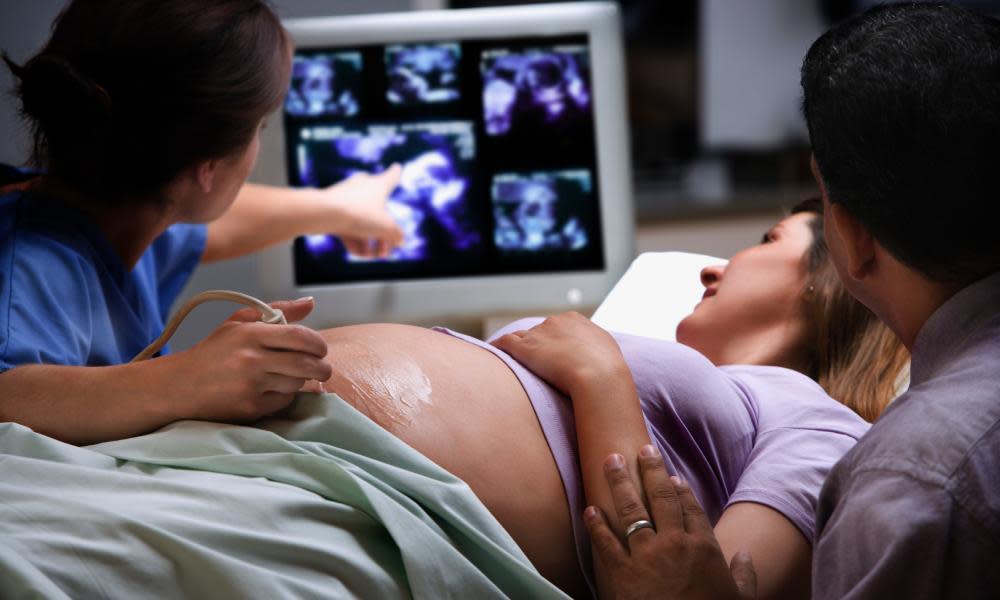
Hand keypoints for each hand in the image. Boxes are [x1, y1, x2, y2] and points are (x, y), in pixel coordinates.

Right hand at [160, 297, 332, 422]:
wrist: (179, 386)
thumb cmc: (214, 352)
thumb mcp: (239, 323)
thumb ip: (278, 311)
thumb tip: (310, 303)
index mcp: (250, 334)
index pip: (300, 337)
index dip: (318, 344)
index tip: (321, 349)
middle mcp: (251, 359)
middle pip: (306, 364)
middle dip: (322, 368)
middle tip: (322, 368)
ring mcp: (251, 385)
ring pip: (296, 383)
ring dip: (300, 381)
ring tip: (290, 376)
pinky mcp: (250, 407)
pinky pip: (283, 401)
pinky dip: (284, 396)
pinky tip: (272, 389)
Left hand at [324, 164, 404, 257]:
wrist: (324, 213)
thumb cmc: (358, 213)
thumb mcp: (386, 228)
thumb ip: (396, 234)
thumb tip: (399, 239)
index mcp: (379, 184)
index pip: (392, 176)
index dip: (396, 173)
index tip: (397, 166)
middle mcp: (362, 187)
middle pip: (378, 211)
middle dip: (383, 233)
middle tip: (385, 251)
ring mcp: (346, 197)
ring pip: (361, 221)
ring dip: (368, 241)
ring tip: (370, 256)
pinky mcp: (332, 209)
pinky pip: (347, 225)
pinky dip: (353, 239)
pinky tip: (357, 253)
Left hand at [491, 312, 627, 395]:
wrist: (599, 376)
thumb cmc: (607, 369)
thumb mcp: (607, 350)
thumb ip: (596, 346)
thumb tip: (595, 354)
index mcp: (575, 320)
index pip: (558, 327)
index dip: (554, 341)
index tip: (552, 353)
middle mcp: (554, 322)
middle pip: (539, 331)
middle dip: (535, 344)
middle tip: (533, 361)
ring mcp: (538, 334)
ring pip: (520, 337)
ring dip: (515, 347)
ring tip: (507, 358)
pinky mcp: (524, 347)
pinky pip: (504, 343)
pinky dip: (497, 347)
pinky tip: (490, 353)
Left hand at [585, 446, 757, 599]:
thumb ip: (745, 576)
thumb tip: (747, 556)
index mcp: (703, 549)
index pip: (692, 509)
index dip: (682, 490)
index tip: (674, 476)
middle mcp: (674, 544)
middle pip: (662, 498)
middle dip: (652, 470)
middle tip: (645, 450)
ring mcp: (645, 556)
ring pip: (631, 509)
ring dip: (620, 482)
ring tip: (612, 460)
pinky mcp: (620, 572)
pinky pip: (605, 542)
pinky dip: (596, 525)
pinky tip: (590, 509)